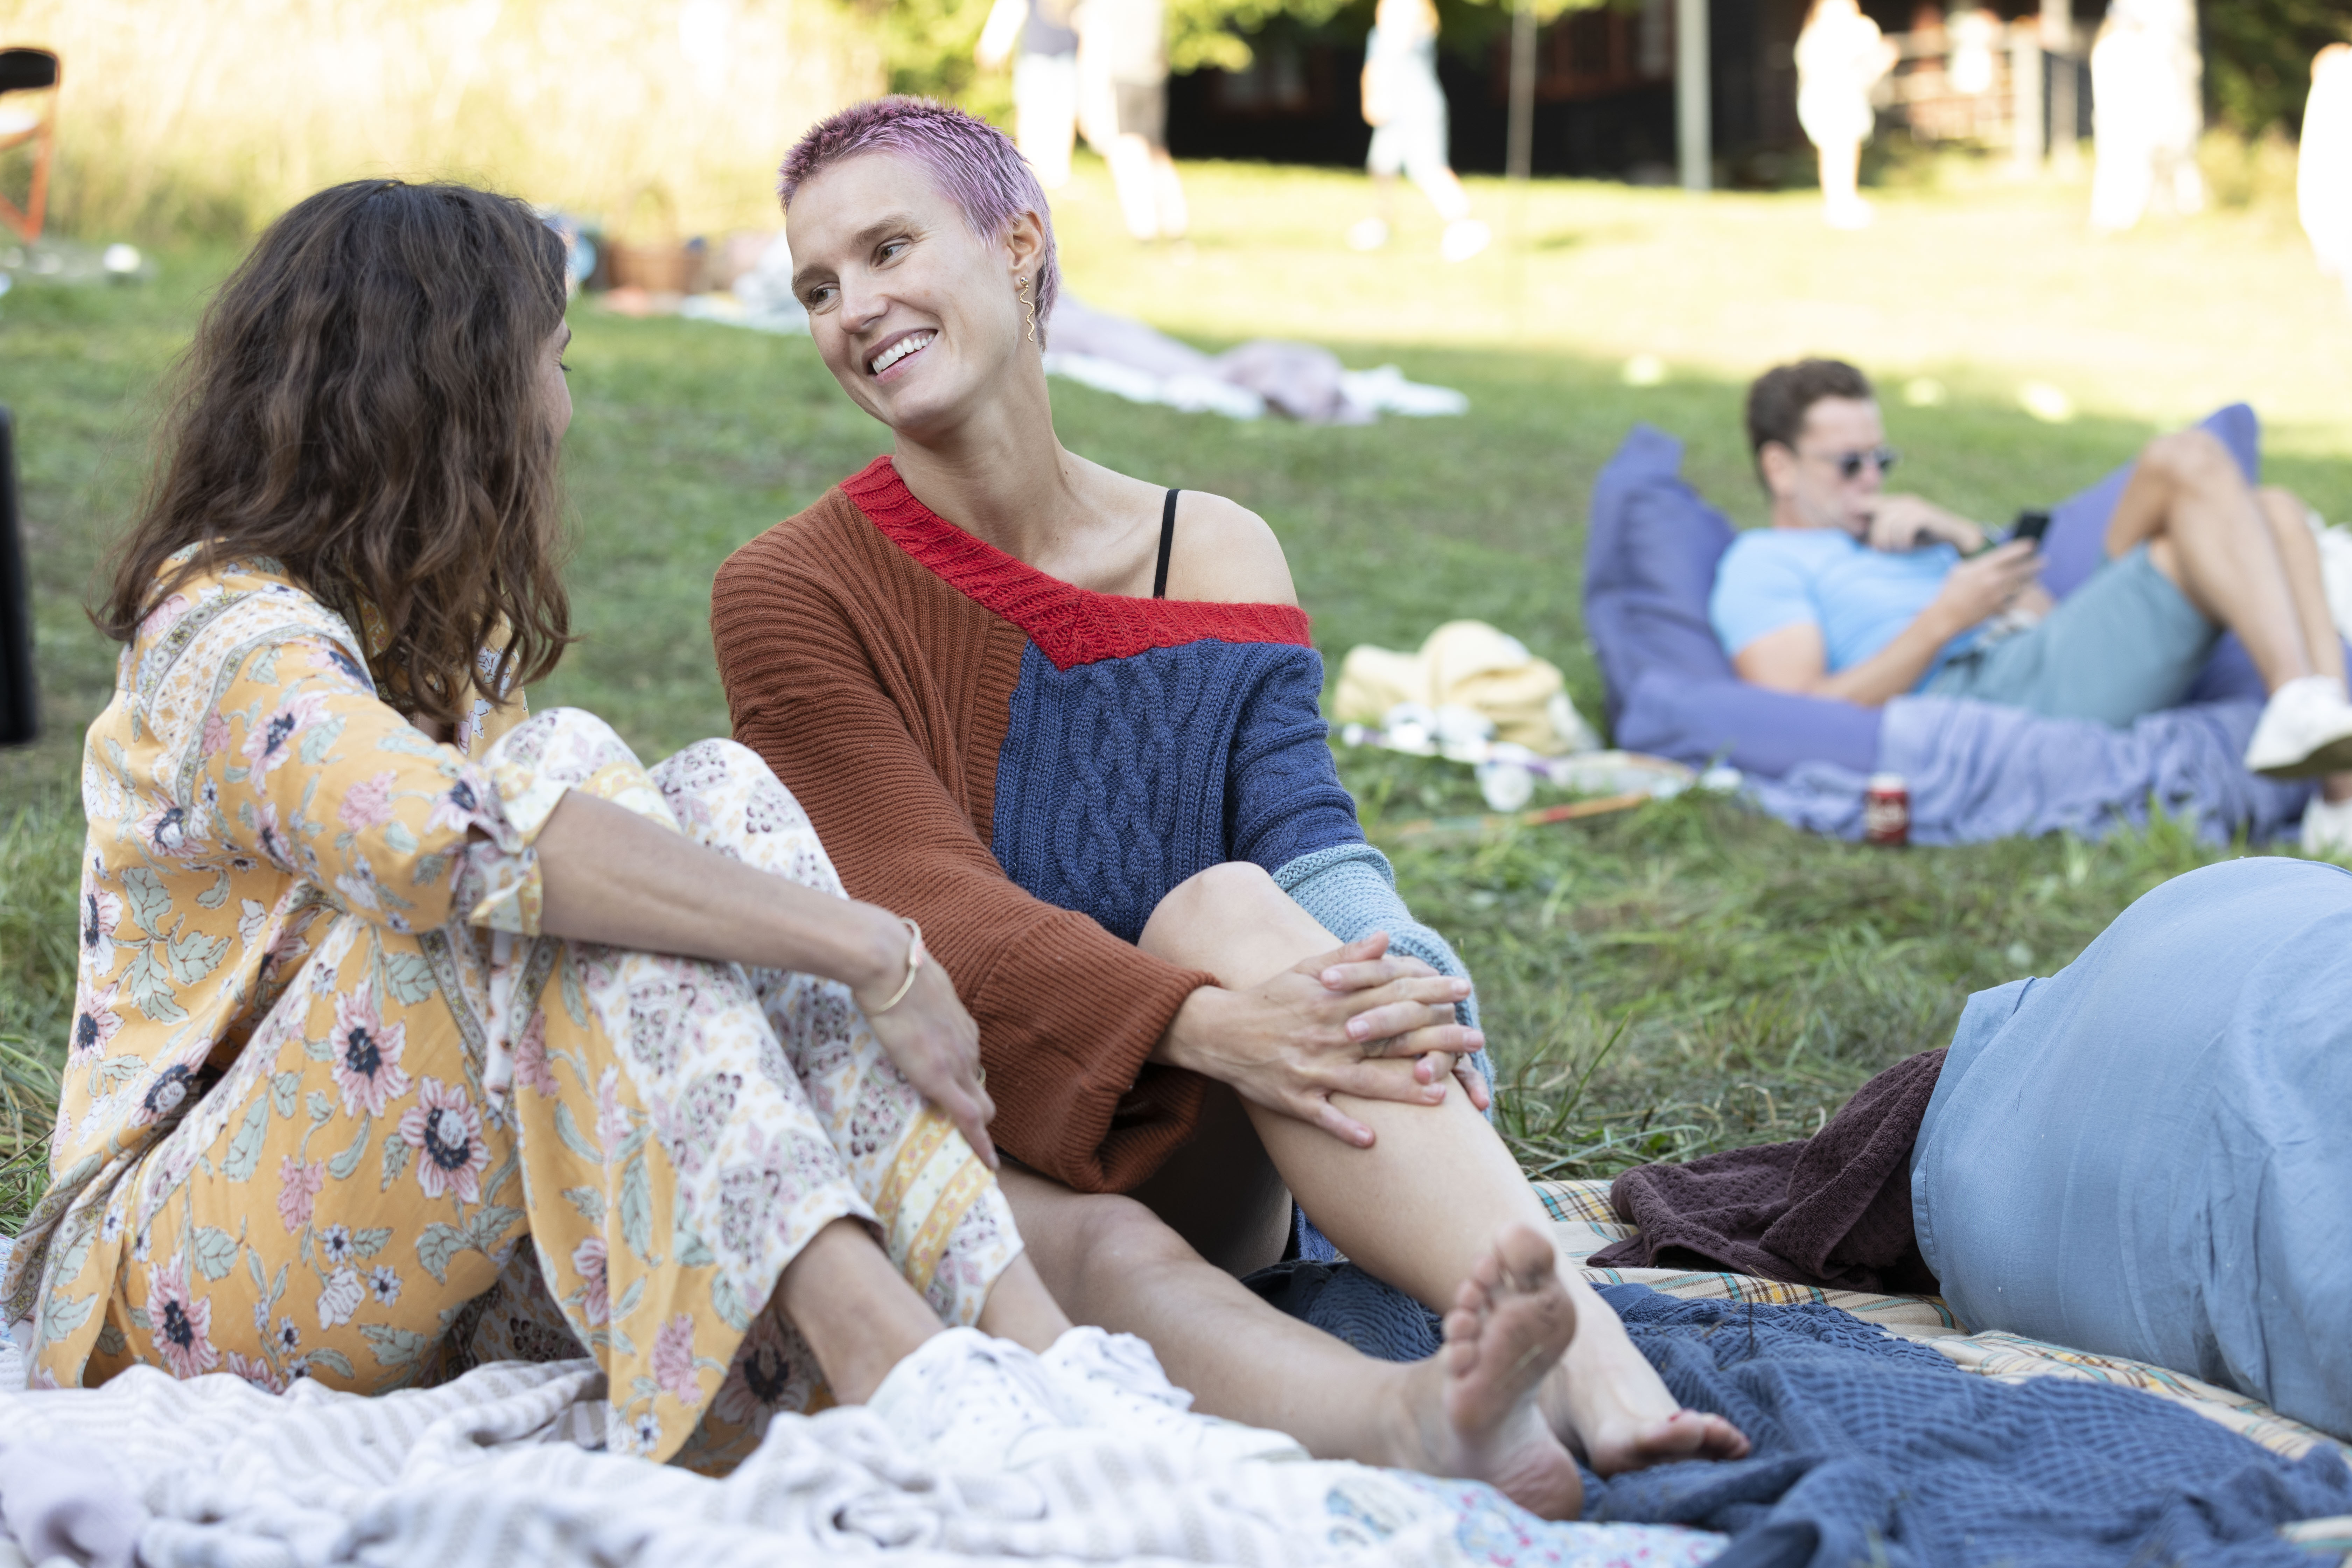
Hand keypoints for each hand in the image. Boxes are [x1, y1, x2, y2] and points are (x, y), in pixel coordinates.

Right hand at [852, 914, 996, 1169]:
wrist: (889, 964)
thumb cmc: (893, 967)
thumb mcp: (914, 986)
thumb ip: (918, 1002)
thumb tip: (903, 997)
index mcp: (959, 1026)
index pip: (970, 1063)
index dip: (969, 1087)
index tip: (968, 1103)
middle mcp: (966, 1045)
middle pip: (980, 1089)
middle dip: (976, 1113)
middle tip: (963, 1136)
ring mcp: (958, 1062)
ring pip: (979, 1104)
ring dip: (971, 1124)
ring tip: (965, 1151)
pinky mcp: (942, 1078)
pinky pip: (968, 1119)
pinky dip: (979, 1144)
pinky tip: (986, 1165)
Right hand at [1161, 933, 1486, 1145]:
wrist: (1218, 1031)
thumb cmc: (1270, 999)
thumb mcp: (1306, 970)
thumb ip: (1348, 957)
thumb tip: (1385, 939)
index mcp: (1334, 1001)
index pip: (1391, 993)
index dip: (1430, 990)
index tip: (1464, 989)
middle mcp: (1328, 1035)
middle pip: (1391, 1037)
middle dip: (1436, 1038)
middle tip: (1477, 1041)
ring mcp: (1312, 1068)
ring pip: (1365, 1080)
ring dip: (1403, 1088)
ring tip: (1440, 1094)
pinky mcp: (1294, 1098)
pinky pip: (1323, 1117)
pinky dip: (1345, 1127)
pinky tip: (1372, 1140)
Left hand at [1865, 494, 1981, 554]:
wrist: (1957, 542)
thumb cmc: (1925, 544)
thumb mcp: (1897, 539)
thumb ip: (1879, 535)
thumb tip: (1860, 541)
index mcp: (1891, 505)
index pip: (1862, 503)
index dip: (1854, 511)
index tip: (1851, 522)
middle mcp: (1901, 502)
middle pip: (1875, 519)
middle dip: (1878, 540)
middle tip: (1887, 552)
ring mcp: (1913, 506)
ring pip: (1886, 524)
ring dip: (1891, 544)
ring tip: (1901, 551)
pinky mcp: (1923, 514)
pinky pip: (1903, 528)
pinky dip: (1903, 542)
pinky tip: (1909, 548)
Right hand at [1928, 539, 2041, 634]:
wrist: (1946, 616)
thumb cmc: (1950, 591)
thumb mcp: (1960, 570)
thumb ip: (1978, 563)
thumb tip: (1992, 560)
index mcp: (1983, 567)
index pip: (2009, 553)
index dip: (2023, 547)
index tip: (2032, 544)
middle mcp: (1993, 579)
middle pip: (2022, 568)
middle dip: (2035, 564)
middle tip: (2044, 560)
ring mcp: (1998, 595)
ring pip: (2022, 584)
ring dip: (2031, 578)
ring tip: (2036, 574)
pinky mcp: (1999, 608)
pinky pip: (2015, 599)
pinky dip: (2019, 594)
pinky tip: (2022, 590)